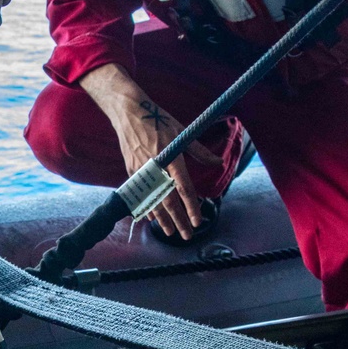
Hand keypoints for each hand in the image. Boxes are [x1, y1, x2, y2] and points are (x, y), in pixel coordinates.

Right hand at [79, 65, 220, 239]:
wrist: (130, 113)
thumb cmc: (159, 120)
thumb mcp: (182, 132)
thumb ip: (199, 151)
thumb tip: (218, 161)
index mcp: (171, 157)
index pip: (184, 188)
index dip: (192, 206)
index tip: (198, 220)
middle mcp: (156, 167)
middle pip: (168, 200)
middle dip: (178, 219)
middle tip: (187, 235)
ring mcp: (141, 171)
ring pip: (153, 200)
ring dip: (162, 219)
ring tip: (170, 232)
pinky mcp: (132, 171)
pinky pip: (141, 194)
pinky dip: (147, 207)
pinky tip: (153, 218)